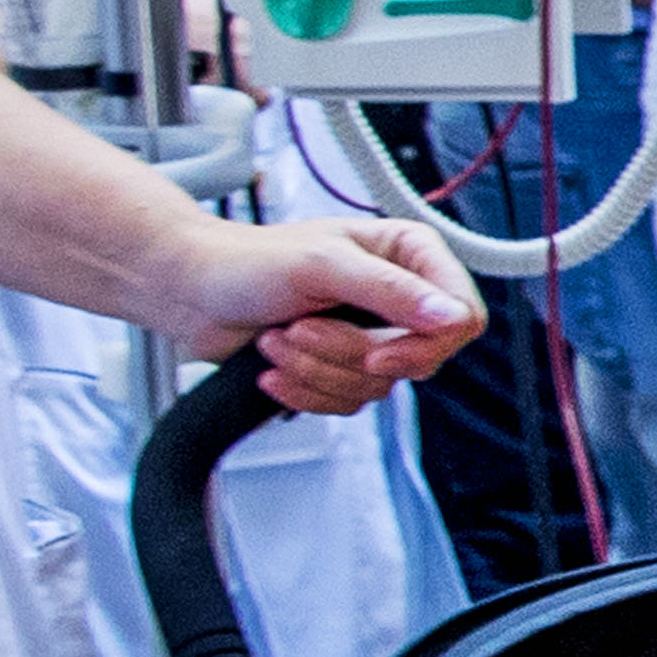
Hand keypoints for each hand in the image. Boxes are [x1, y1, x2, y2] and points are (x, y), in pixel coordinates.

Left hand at [186, 202, 481, 414]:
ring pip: (378, 386)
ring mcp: (371, 335)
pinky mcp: (343, 368)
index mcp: (407, 254)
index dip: (425, 343)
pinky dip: (305, 390)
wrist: (195, 292)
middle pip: (419, 359)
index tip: (376, 351)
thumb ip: (392, 291)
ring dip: (316, 370)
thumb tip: (450, 315)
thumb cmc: (249, 261)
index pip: (461, 314)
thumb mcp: (324, 266)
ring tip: (279, 338)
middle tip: (303, 328)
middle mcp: (397, 296)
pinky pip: (348, 402)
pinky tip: (274, 365)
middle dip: (348, 354)